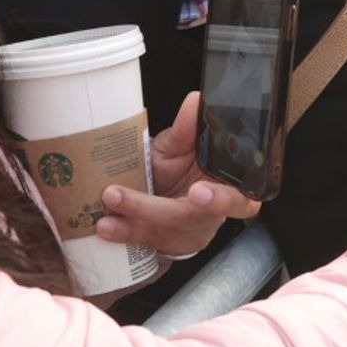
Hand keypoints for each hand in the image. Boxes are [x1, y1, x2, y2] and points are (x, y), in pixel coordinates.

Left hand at [97, 93, 259, 253]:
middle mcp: (214, 215)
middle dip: (157, 210)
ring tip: (107, 208)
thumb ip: (190, 128)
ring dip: (132, 222)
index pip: (239, 197)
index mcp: (230, 187)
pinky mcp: (171, 247)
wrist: (163, 192)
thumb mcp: (183, 145)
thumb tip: (196, 100)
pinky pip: (149, 243)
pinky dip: (126, 234)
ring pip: (165, 232)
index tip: (197, 191)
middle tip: (121, 197)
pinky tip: (109, 227)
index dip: (220, 198)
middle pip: (193, 218)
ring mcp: (192, 235)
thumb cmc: (179, 166)